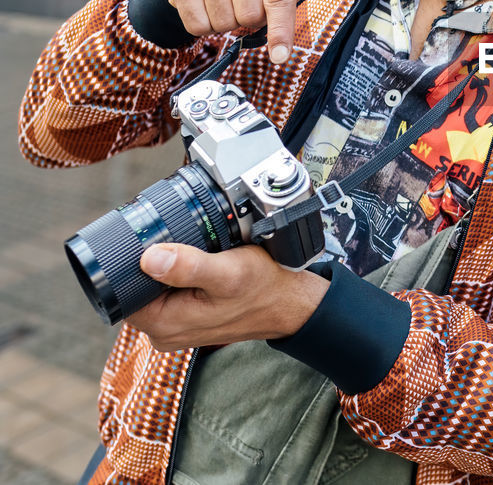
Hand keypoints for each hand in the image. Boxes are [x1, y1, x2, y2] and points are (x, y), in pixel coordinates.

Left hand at [128, 243, 328, 350]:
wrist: (289, 303)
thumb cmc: (264, 288)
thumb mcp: (228, 272)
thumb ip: (188, 266)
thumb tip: (149, 258)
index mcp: (164, 325)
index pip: (122, 289)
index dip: (132, 262)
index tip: (155, 241)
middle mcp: (164, 331)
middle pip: (135, 287)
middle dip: (152, 262)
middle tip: (182, 244)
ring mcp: (175, 326)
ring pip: (152, 288)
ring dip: (167, 268)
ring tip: (196, 255)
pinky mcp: (187, 319)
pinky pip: (169, 292)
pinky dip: (179, 275)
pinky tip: (199, 265)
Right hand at [167, 0, 311, 64]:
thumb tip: (285, 20)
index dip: (281, 30)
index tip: (281, 56)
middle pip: (250, 15)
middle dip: (255, 18)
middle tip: (250, 0)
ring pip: (225, 23)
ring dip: (231, 21)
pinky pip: (198, 26)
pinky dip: (208, 25)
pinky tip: (210, 4)